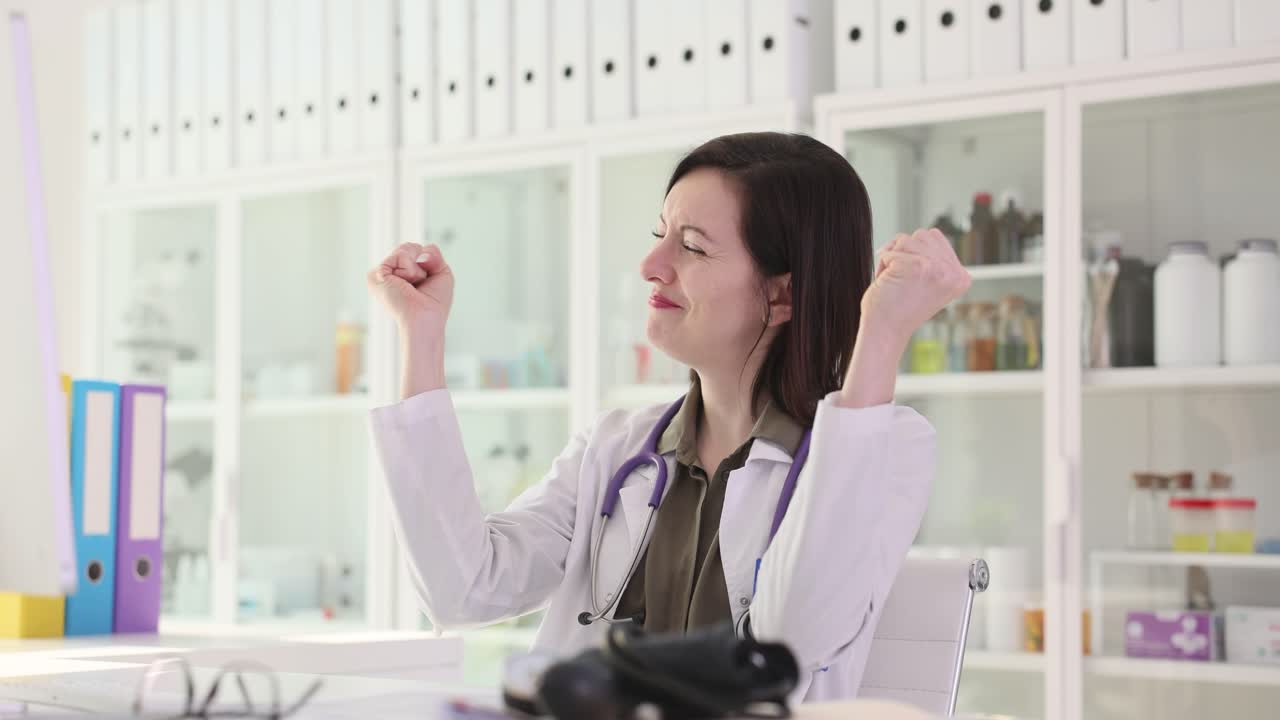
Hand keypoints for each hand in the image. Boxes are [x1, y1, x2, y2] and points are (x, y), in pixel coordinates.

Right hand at [366, 242, 454, 336]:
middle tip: (419, 284)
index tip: (426, 282)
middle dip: (422, 261)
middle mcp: (388, 272)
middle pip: (410, 246)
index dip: (427, 261)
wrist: (425, 318)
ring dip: (416, 268)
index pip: (414, 250)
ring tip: (411, 285)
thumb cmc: (434, 303)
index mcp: (400, 273)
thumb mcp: (441, 271)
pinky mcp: (376, 274)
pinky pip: (400, 255)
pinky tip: (404, 284)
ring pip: (405, 249)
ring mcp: (380, 273)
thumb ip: (433, 253)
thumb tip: (421, 249)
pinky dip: (409, 269)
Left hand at [836, 228, 968, 408]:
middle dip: (903, 253)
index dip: (915, 253)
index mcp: (961, 276)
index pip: (935, 237)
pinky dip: (882, 266)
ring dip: (892, 259)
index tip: (914, 281)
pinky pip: (888, 252)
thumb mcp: (931, 282)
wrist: (886, 331)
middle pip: (921, 235)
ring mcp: (936, 268)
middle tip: (902, 281)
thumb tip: (930, 233)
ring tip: (895, 282)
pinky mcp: (915, 266)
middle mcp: (953, 272)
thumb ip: (937, 261)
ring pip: (905, 239)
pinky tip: (888, 285)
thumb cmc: (901, 307)